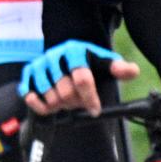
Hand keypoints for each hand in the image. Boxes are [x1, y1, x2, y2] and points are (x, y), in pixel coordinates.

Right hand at [18, 40, 137, 116]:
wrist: (66, 57)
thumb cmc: (89, 64)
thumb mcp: (105, 65)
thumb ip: (119, 68)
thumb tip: (132, 71)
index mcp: (75, 51)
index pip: (82, 79)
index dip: (90, 98)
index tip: (95, 110)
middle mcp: (54, 56)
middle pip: (65, 92)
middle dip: (75, 103)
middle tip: (79, 104)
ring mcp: (39, 65)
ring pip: (50, 97)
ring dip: (61, 106)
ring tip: (67, 103)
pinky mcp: (28, 75)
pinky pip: (30, 97)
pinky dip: (41, 106)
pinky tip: (50, 107)